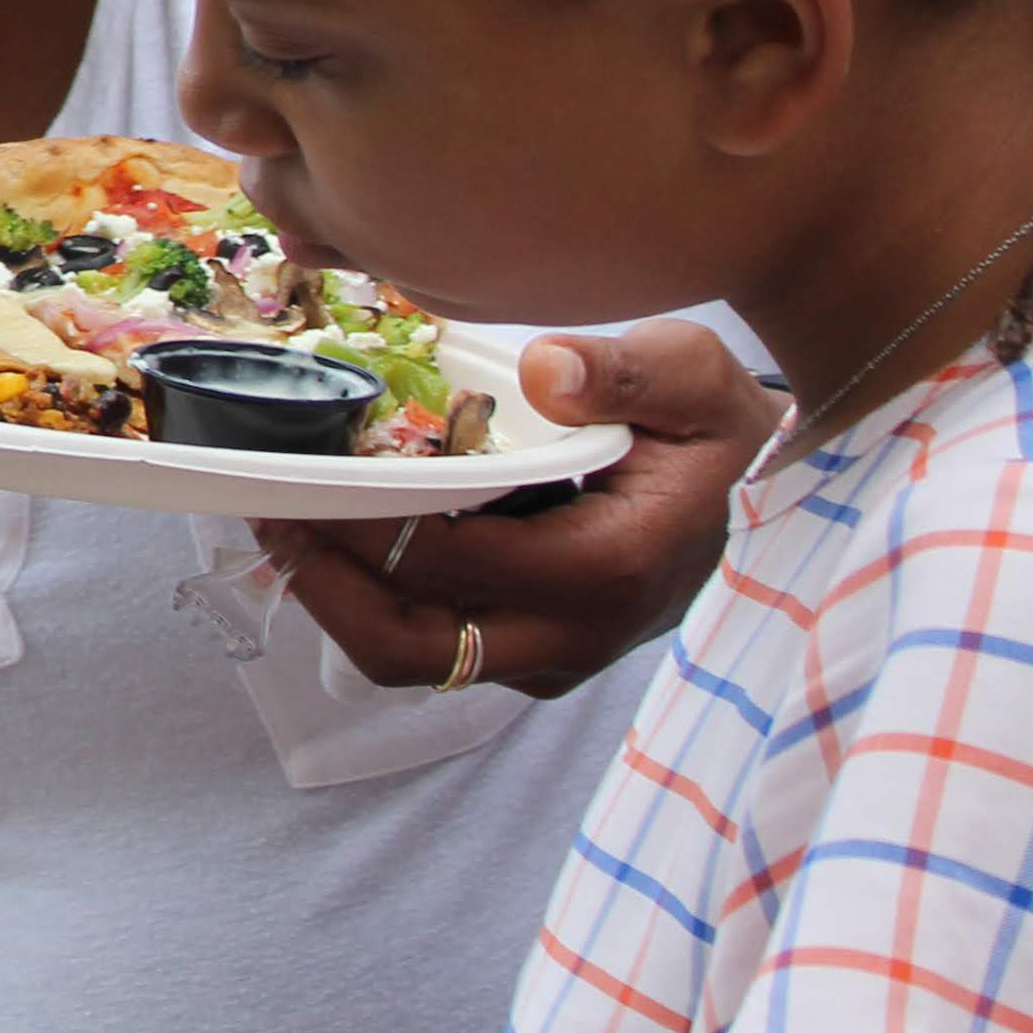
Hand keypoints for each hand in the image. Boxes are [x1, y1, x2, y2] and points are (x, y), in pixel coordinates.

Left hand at [254, 320, 777, 699]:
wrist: (761, 491)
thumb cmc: (720, 429)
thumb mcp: (693, 374)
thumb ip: (627, 371)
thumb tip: (545, 370)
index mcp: (609, 568)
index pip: (448, 562)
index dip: (360, 525)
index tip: (300, 479)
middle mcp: (577, 636)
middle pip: (413, 646)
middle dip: (327, 586)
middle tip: (271, 518)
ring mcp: (557, 659)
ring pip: (418, 662)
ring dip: (344, 605)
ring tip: (290, 534)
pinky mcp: (541, 660)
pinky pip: (442, 652)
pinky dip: (384, 608)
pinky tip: (348, 546)